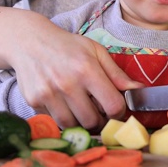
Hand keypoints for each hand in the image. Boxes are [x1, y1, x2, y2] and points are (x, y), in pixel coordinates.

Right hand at [12, 22, 141, 129]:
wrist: (29, 41)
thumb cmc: (66, 46)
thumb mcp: (95, 51)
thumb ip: (116, 73)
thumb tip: (139, 89)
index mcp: (87, 69)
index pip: (113, 106)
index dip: (118, 112)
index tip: (115, 109)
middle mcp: (67, 83)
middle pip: (93, 121)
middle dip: (100, 120)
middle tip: (99, 113)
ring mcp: (48, 94)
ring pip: (73, 125)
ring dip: (81, 122)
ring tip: (82, 110)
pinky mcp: (34, 101)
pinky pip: (55, 121)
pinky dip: (63, 118)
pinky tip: (64, 105)